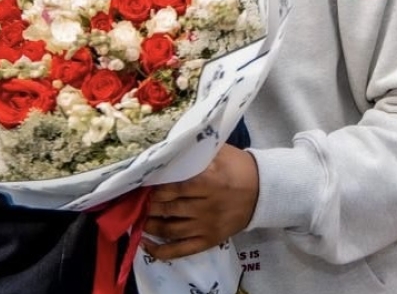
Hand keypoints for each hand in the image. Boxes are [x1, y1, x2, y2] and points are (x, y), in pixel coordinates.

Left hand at [143, 144, 259, 259]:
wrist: (263, 190)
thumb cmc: (237, 166)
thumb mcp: (218, 151)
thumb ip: (193, 150)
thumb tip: (165, 148)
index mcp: (209, 182)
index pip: (173, 188)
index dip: (153, 188)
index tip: (139, 184)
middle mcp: (207, 207)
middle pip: (168, 208)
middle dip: (147, 205)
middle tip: (133, 200)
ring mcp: (208, 226)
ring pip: (170, 230)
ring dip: (149, 224)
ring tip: (137, 216)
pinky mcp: (209, 240)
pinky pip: (181, 250)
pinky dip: (160, 250)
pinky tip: (145, 242)